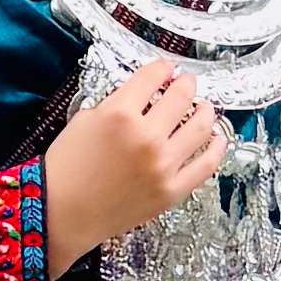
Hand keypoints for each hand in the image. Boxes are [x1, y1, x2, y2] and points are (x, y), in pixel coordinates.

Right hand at [45, 59, 230, 262]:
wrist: (61, 212)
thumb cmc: (67, 169)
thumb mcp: (85, 120)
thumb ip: (117, 103)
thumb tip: (142, 96)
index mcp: (120, 113)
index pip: (153, 76)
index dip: (162, 68)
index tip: (165, 69)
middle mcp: (146, 136)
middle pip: (182, 96)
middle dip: (186, 83)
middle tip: (186, 82)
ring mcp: (162, 164)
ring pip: (201, 126)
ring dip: (205, 110)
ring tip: (204, 107)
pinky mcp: (171, 190)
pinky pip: (206, 165)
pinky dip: (217, 147)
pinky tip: (218, 138)